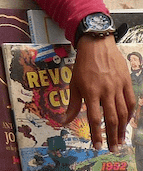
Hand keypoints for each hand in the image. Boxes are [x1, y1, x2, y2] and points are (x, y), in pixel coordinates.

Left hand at [64, 36, 134, 151]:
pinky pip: (131, 101)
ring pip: (123, 112)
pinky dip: (130, 114)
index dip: (96, 133)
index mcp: (90, 92)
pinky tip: (127, 122)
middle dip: (112, 136)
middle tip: (113, 149)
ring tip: (121, 140)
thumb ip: (72, 105)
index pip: (94, 118)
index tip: (97, 146)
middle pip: (111, 118)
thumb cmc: (82, 65)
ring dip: (123, 128)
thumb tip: (64, 121)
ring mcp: (118, 86)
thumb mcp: (74, 84)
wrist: (96, 45)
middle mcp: (105, 90)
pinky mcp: (126, 82)